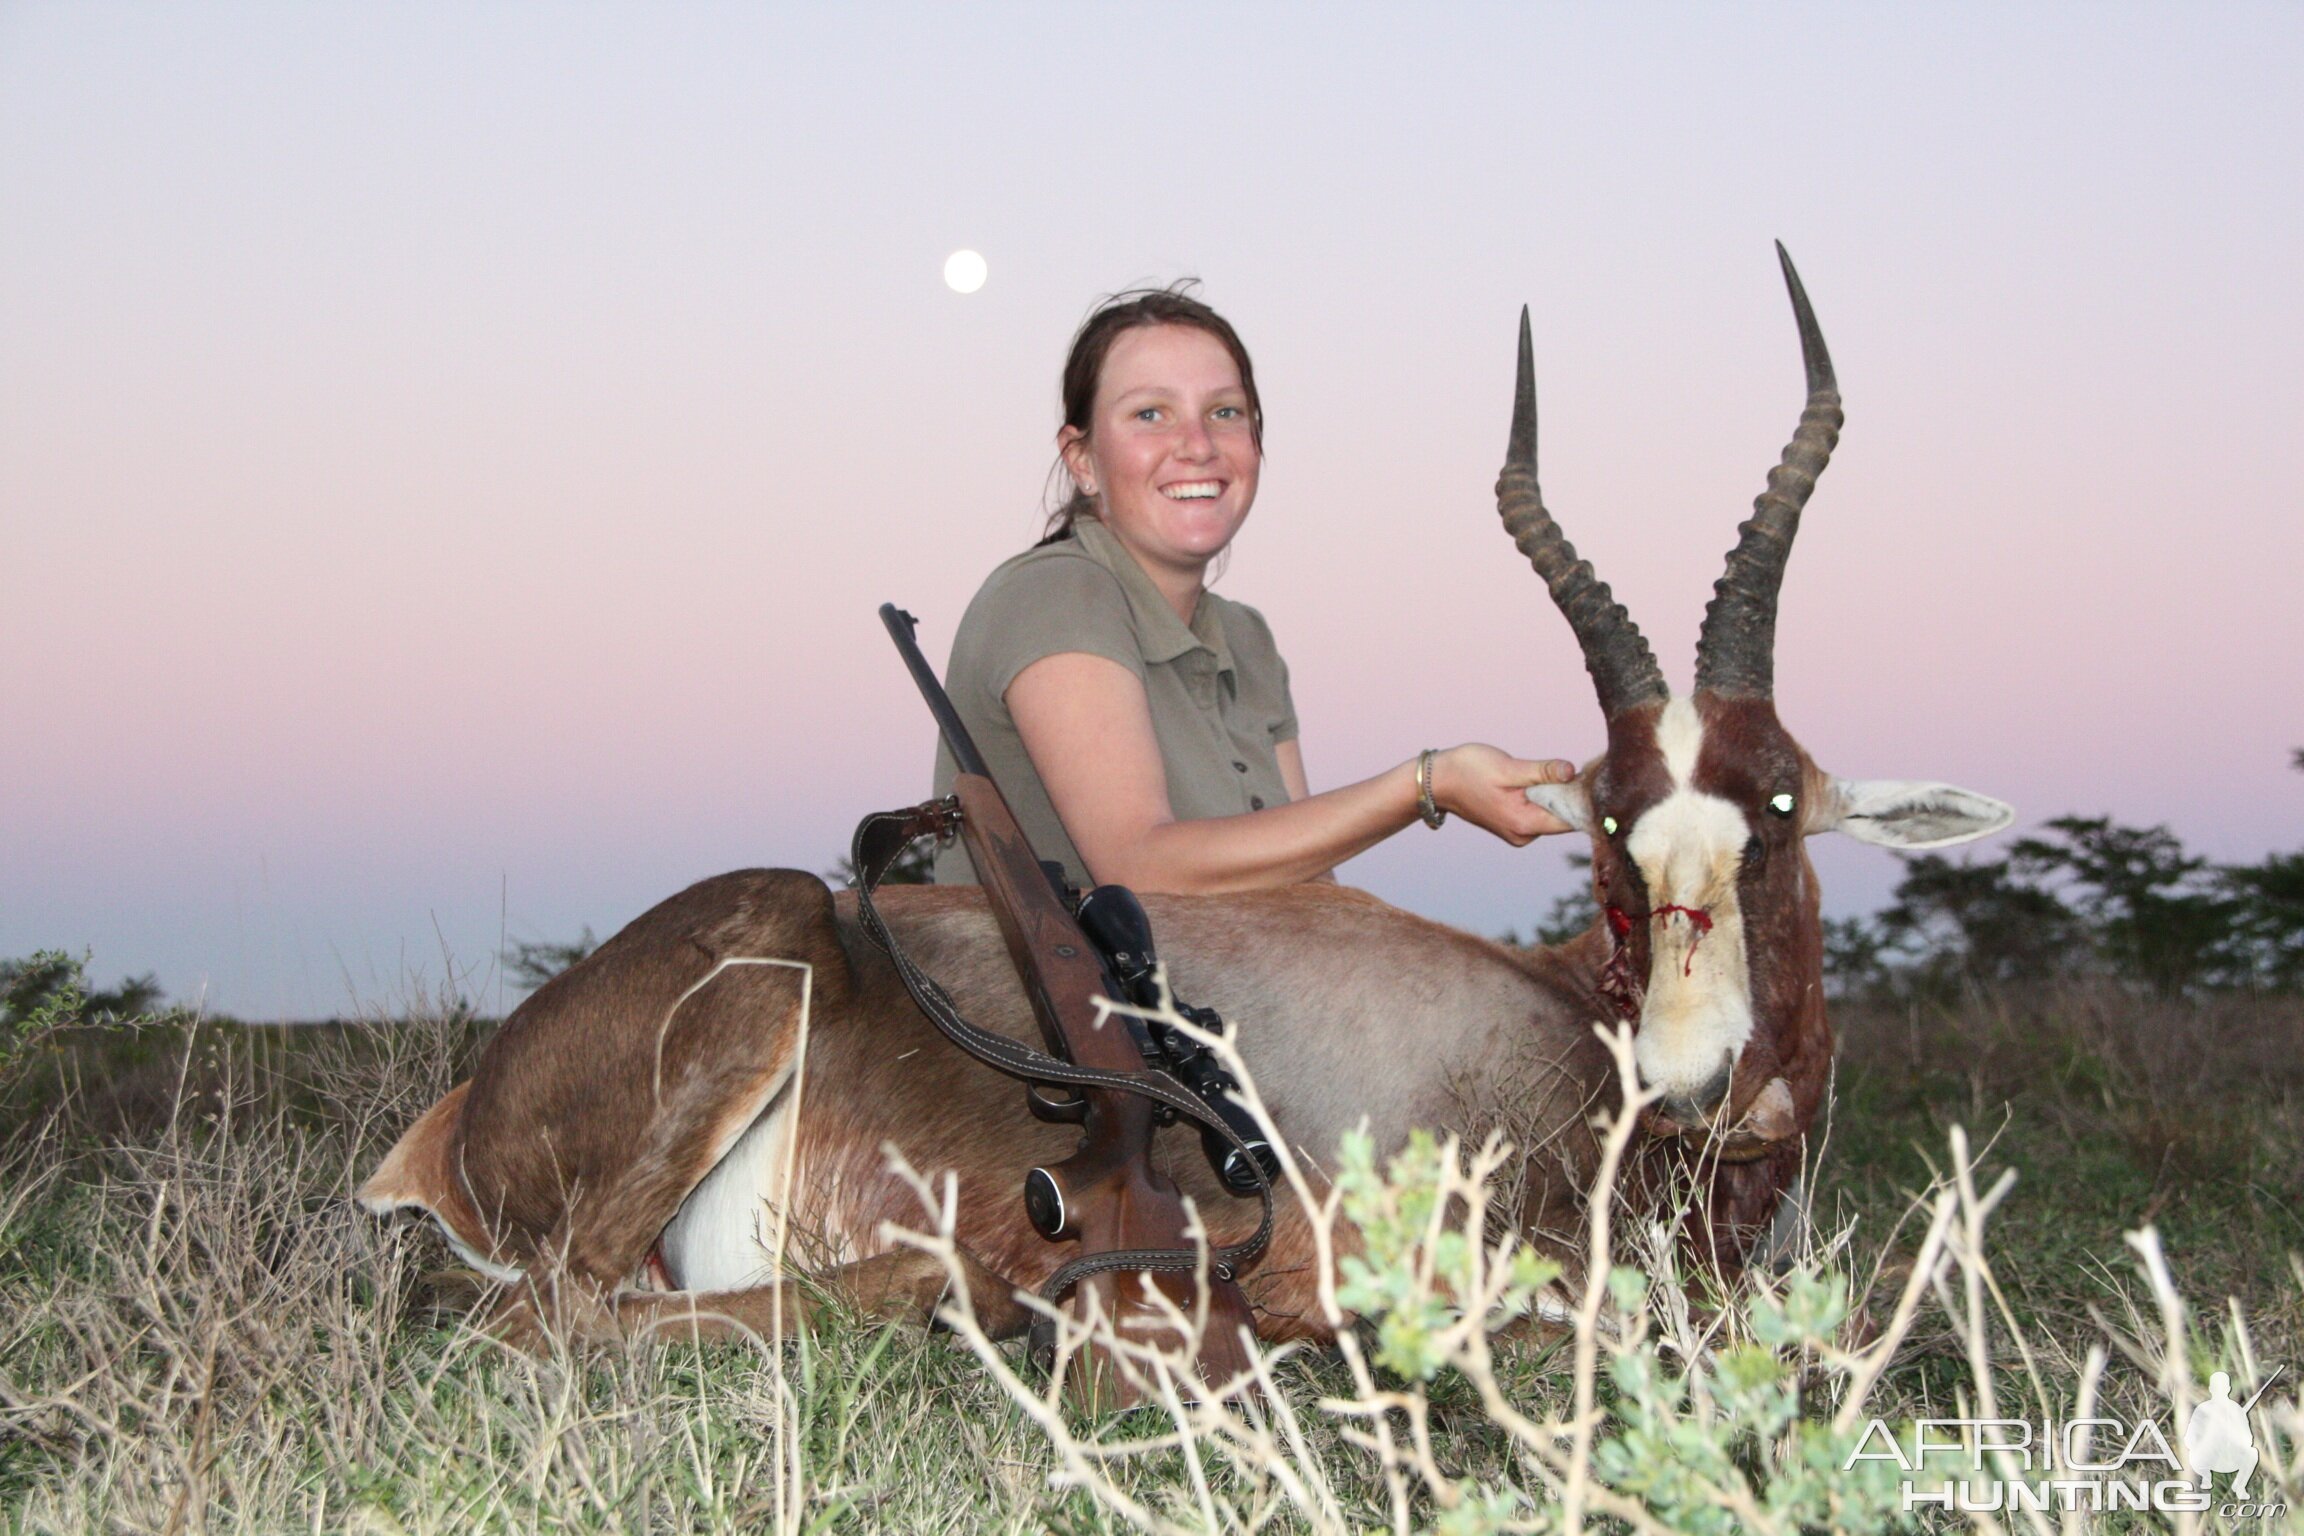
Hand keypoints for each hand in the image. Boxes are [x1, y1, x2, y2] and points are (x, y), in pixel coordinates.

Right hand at [1430, 744, 1578, 845]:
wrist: (1438, 781)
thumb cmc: (1468, 771)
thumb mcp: (1508, 767)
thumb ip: (1542, 772)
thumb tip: (1573, 771)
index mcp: (1524, 824)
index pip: (1571, 819)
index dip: (1584, 798)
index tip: (1591, 776)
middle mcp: (1524, 835)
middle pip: (1564, 817)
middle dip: (1572, 793)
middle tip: (1576, 767)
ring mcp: (1519, 832)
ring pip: (1552, 813)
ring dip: (1557, 793)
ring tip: (1551, 771)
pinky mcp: (1514, 824)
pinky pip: (1540, 812)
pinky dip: (1545, 796)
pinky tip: (1538, 780)